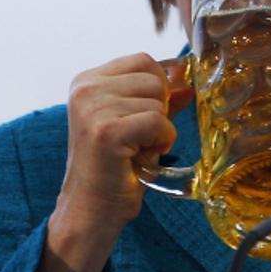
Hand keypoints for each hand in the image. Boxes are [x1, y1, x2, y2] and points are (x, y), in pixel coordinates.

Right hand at [28, 53, 192, 271]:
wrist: (91, 211)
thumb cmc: (114, 169)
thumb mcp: (136, 125)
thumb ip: (157, 98)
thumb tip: (185, 78)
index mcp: (86, 81)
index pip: (143, 60)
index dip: (158, 87)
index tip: (147, 118)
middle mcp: (85, 88)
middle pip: (154, 76)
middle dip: (160, 108)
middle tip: (142, 138)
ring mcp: (93, 107)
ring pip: (159, 99)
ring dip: (160, 128)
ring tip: (139, 149)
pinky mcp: (106, 131)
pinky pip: (159, 121)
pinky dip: (164, 141)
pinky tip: (146, 156)